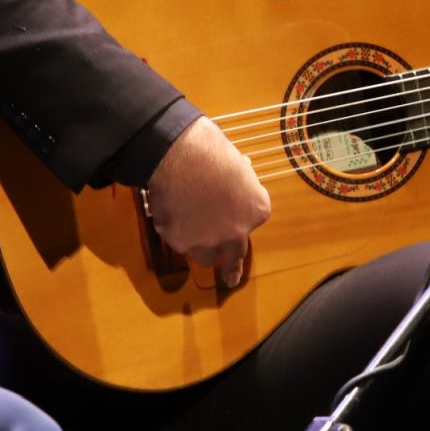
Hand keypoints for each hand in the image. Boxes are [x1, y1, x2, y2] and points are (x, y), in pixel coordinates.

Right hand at [143, 115, 271, 287]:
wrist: (180, 155)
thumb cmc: (211, 151)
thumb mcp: (238, 164)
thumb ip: (241, 180)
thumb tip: (240, 171)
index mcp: (258, 210)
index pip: (251, 223)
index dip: (238, 219)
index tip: (234, 220)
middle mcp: (237, 232)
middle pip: (233, 255)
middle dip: (231, 267)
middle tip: (231, 279)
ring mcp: (208, 241)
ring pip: (204, 255)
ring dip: (199, 247)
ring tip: (188, 229)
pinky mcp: (181, 241)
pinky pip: (178, 240)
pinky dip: (174, 231)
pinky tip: (170, 210)